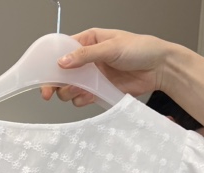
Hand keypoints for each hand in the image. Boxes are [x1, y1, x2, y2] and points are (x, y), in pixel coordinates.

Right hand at [41, 29, 170, 106]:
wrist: (159, 68)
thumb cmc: (140, 49)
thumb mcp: (111, 47)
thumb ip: (86, 56)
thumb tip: (63, 62)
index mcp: (89, 41)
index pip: (63, 52)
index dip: (51, 64)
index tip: (44, 78)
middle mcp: (89, 59)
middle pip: (63, 74)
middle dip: (57, 84)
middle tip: (53, 92)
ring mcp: (94, 76)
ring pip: (71, 88)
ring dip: (70, 93)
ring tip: (76, 93)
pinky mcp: (101, 91)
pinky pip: (84, 98)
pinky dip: (82, 100)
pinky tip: (87, 98)